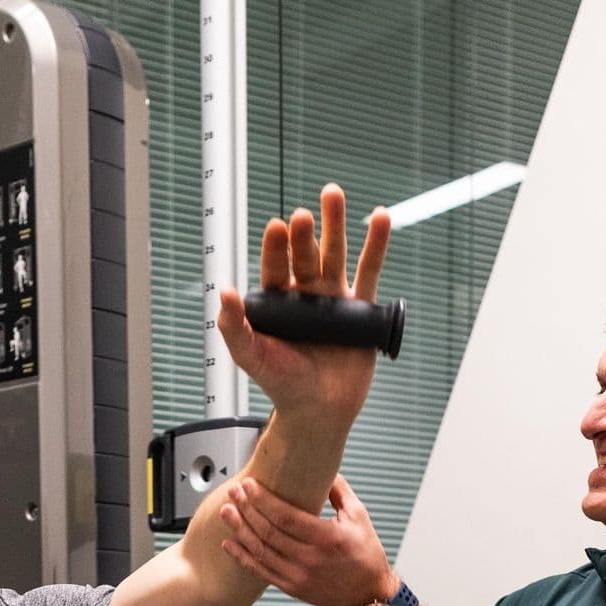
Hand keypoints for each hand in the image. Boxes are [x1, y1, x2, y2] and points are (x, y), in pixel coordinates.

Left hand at [219, 183, 390, 428]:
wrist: (320, 410)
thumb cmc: (283, 385)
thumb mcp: (253, 357)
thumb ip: (235, 327)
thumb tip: (225, 293)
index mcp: (277, 302)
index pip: (275, 267)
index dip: (276, 247)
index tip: (276, 228)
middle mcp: (305, 295)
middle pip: (305, 254)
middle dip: (304, 233)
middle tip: (303, 216)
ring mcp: (333, 299)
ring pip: (336, 254)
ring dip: (335, 225)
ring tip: (332, 194)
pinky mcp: (360, 309)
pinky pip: (369, 272)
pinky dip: (375, 246)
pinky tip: (380, 219)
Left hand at [219, 475, 397, 605]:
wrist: (367, 594)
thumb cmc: (366, 556)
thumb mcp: (359, 517)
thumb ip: (339, 491)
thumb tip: (323, 468)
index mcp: (327, 538)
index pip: (286, 516)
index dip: (263, 499)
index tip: (249, 485)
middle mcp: (310, 558)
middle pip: (268, 531)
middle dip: (247, 509)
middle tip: (234, 492)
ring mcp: (298, 575)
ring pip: (260, 550)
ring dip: (240, 529)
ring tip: (227, 512)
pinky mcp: (291, 587)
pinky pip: (260, 571)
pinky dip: (242, 557)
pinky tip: (230, 544)